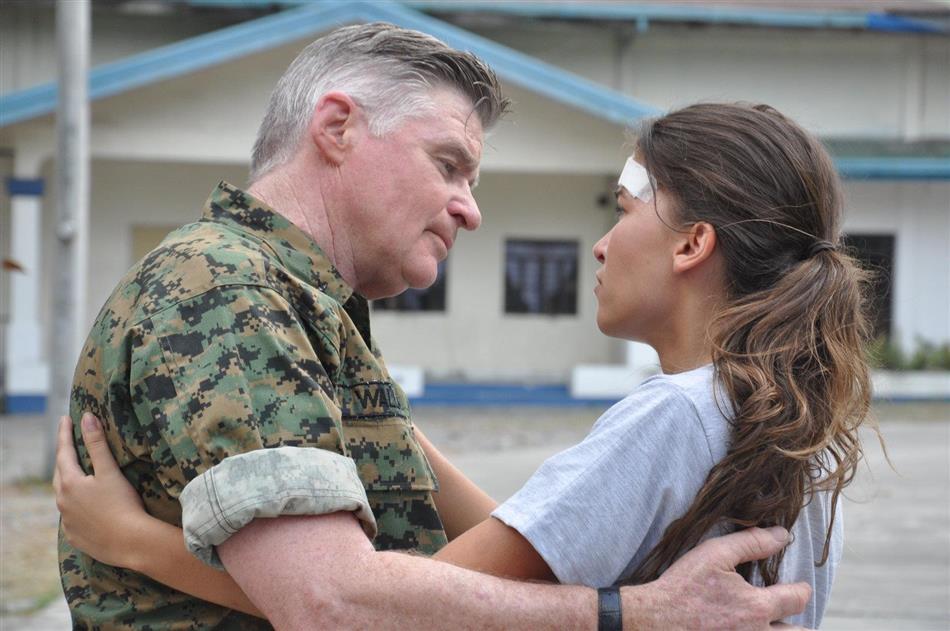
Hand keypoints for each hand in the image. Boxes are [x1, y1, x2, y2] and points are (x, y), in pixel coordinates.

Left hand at [53, 413, 149, 568]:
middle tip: (68, 446)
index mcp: (70, 483)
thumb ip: (97, 444)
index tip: (65, 418)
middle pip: (59, 474)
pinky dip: (75, 507)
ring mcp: (67, 521)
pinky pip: (71, 517)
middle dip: (63, 458)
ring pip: (64, 497)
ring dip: (68, 484)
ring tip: (76, 476)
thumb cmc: (122, 504)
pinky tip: (85, 508)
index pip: (63, 452)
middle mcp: (63, 502)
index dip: (65, 434)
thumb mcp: (110, 471)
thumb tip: (87, 417)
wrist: (130, 542)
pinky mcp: (75, 536)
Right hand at [622, 527, 811, 629]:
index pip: (797, 600)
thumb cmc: (682, 587)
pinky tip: (748, 629)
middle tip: (795, 619)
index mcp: (757, 607)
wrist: (653, 621)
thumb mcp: (714, 554)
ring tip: (775, 626)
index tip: (799, 587)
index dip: (801, 590)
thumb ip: (751, 543)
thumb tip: (781, 535)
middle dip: (801, 627)